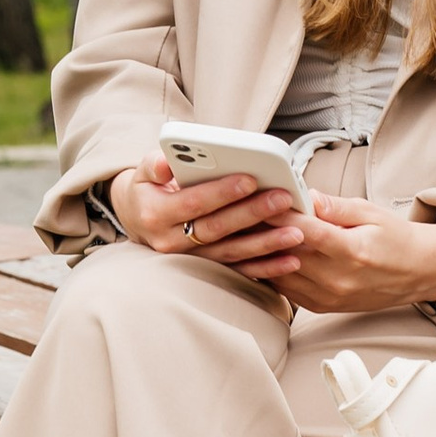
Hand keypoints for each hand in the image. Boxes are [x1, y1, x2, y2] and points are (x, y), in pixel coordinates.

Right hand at [108, 154, 307, 266]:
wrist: (138, 220)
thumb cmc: (148, 187)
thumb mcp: (143, 171)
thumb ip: (154, 164)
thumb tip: (165, 164)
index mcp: (155, 215)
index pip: (193, 203)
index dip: (222, 192)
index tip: (251, 179)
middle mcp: (171, 243)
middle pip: (217, 229)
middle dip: (252, 214)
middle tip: (283, 200)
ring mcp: (191, 261)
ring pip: (232, 254)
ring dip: (266, 245)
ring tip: (297, 232)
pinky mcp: (209, 271)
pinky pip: (240, 271)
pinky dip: (267, 268)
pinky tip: (292, 261)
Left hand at [205, 189, 435, 317]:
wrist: (419, 274)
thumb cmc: (396, 238)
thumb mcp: (370, 212)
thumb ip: (335, 206)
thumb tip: (305, 195)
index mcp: (352, 252)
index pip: (306, 232)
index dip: (278, 215)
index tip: (257, 198)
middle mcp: (337, 279)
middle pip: (285, 253)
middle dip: (259, 231)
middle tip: (234, 210)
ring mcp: (327, 297)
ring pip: (278, 274)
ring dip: (257, 253)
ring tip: (236, 229)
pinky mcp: (321, 306)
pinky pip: (285, 289)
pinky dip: (268, 270)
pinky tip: (254, 252)